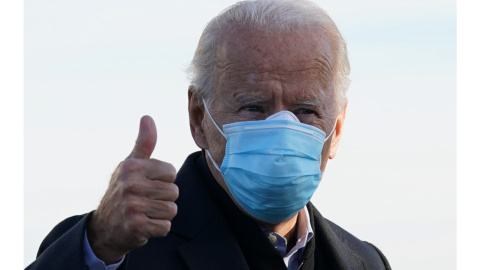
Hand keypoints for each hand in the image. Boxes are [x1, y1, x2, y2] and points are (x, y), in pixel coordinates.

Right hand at [87, 116, 178, 263]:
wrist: (105, 227)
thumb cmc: (123, 190)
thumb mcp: (131, 165)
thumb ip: (144, 143)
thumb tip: (147, 117)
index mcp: (131, 166)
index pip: (171, 172)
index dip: (164, 180)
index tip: (148, 183)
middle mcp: (130, 185)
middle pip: (173, 192)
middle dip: (164, 199)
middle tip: (146, 201)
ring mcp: (132, 206)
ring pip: (171, 210)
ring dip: (162, 214)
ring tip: (146, 212)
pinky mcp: (136, 226)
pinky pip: (165, 227)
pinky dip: (158, 229)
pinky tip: (144, 225)